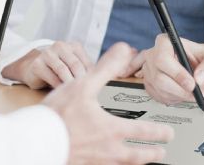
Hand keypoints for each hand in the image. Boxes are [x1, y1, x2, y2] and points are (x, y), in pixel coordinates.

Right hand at [2, 41, 94, 89]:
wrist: (32, 68)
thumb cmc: (58, 70)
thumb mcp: (73, 67)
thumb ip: (87, 71)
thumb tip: (107, 80)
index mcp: (74, 46)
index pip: (86, 61)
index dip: (94, 75)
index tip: (100, 88)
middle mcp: (61, 46)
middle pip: (75, 64)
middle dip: (82, 80)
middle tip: (89, 94)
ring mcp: (47, 54)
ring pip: (62, 70)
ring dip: (70, 84)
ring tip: (76, 96)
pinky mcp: (37, 64)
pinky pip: (50, 76)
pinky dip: (57, 86)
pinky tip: (62, 95)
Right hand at [42, 42, 173, 163]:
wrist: (34, 142)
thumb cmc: (57, 115)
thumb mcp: (84, 84)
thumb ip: (106, 67)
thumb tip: (124, 50)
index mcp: (112, 130)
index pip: (144, 132)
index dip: (160, 133)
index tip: (169, 134)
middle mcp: (107, 151)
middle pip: (137, 157)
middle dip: (152, 154)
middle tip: (162, 153)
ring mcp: (94, 162)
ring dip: (135, 163)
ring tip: (140, 162)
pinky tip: (108, 163)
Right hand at [140, 34, 203, 103]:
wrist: (202, 67)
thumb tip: (199, 78)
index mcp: (165, 42)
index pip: (163, 59)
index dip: (177, 74)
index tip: (192, 85)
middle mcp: (153, 54)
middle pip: (159, 78)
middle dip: (180, 90)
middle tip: (196, 94)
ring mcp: (148, 69)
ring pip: (158, 89)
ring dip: (178, 96)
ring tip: (192, 94)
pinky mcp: (148, 82)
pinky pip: (157, 96)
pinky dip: (172, 99)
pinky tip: (182, 94)